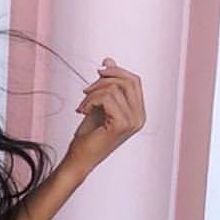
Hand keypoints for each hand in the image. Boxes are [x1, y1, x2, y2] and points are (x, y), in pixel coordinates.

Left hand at [67, 58, 145, 173]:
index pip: (134, 81)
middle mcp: (139, 117)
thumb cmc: (89, 135)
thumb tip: (108, 60)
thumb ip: (106, 84)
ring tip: (83, 105)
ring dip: (93, 93)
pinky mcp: (121, 124)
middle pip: (128, 80)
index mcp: (138, 112)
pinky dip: (90, 100)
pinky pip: (106, 98)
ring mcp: (132, 121)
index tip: (99, 70)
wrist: (80, 158)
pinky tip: (82, 111)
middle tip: (86, 90)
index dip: (117, 71)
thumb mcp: (99, 103)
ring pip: (115, 88)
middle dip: (104, 79)